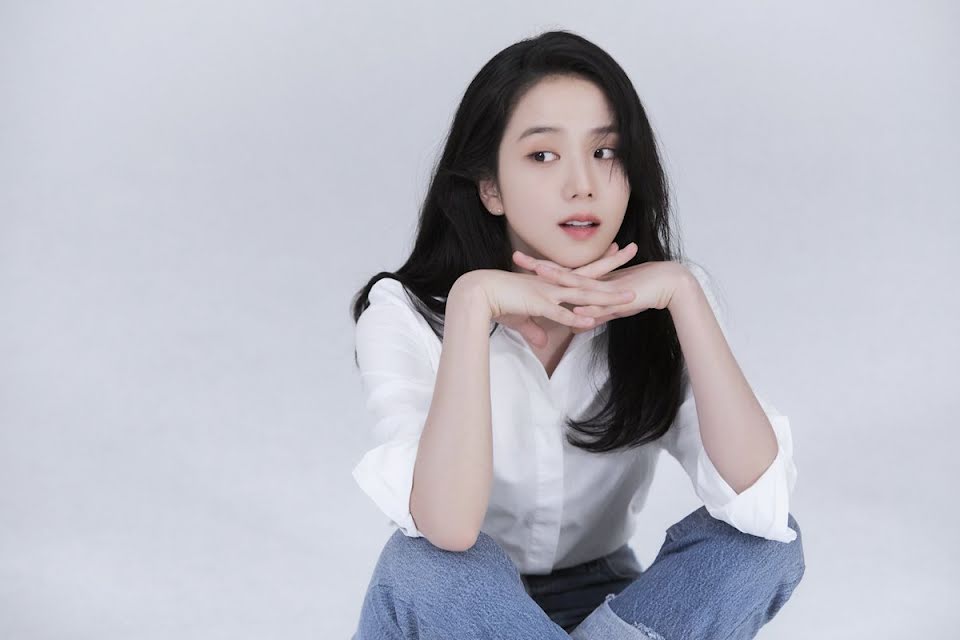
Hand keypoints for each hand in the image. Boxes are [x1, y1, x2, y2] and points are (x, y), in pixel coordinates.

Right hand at [468, 249, 638, 348]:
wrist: (478, 292)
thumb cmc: (497, 301)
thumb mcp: (519, 318)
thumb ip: (533, 329)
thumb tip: (540, 342)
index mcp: (550, 282)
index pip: (581, 271)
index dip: (600, 262)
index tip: (617, 251)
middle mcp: (553, 284)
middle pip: (589, 274)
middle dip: (613, 263)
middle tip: (633, 250)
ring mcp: (547, 293)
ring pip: (583, 294)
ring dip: (606, 296)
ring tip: (629, 297)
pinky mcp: (538, 305)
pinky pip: (561, 314)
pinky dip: (577, 317)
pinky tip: (592, 321)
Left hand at [512, 243, 684, 327]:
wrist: (669, 284)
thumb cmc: (642, 293)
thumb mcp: (613, 306)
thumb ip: (595, 313)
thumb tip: (578, 323)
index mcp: (592, 281)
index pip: (560, 274)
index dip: (540, 268)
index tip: (519, 262)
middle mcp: (596, 281)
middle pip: (562, 273)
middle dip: (539, 266)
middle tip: (516, 257)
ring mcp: (607, 289)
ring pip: (579, 284)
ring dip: (560, 279)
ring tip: (540, 273)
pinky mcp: (621, 298)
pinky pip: (603, 305)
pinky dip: (590, 309)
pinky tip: (577, 310)